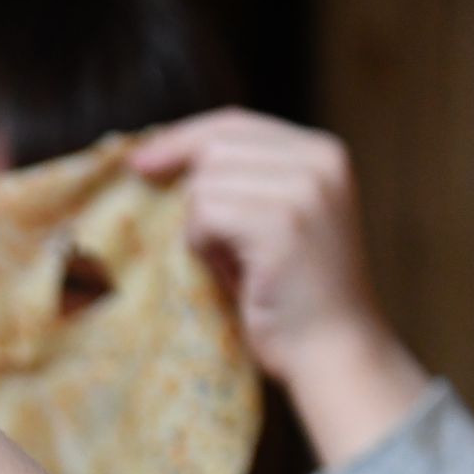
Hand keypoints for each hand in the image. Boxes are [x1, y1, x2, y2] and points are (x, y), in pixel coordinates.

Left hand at [132, 108, 427, 465]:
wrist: (334, 350)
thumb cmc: (291, 296)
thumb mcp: (273, 221)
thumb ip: (240, 183)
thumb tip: (160, 158)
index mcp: (322, 152)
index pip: (233, 123)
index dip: (181, 138)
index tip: (139, 160)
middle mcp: (319, 160)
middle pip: (214, 148)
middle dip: (194, 195)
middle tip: (210, 245)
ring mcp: (304, 189)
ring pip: (205, 183)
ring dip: (203, 228)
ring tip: (237, 263)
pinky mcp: (282, 222)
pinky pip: (206, 215)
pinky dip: (204, 246)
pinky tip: (236, 273)